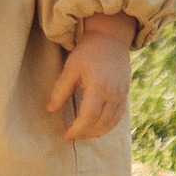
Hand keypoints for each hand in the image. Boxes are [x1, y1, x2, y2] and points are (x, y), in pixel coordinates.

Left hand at [45, 15, 132, 146]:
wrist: (111, 39)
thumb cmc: (88, 52)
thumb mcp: (71, 68)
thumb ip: (61, 90)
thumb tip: (50, 109)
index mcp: (99, 86)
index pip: (89, 116)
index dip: (78, 129)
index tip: (66, 136)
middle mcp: (114, 93)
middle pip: (101, 123)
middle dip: (86, 133)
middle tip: (71, 136)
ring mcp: (122, 95)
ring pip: (111, 123)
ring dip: (97, 132)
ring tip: (82, 134)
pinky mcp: (125, 95)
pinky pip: (118, 118)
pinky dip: (107, 126)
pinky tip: (95, 127)